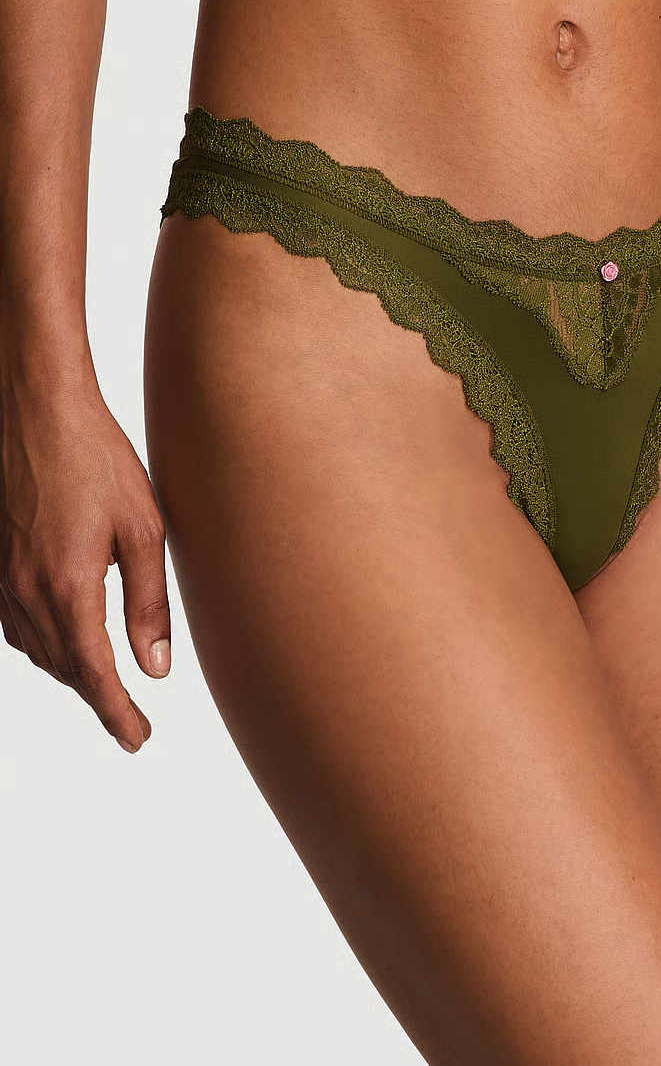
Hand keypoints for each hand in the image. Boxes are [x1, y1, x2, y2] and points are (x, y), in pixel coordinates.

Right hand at [0, 379, 169, 752]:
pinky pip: (16, 624)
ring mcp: (5, 578)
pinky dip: (45, 644)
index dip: (116, 714)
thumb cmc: (96, 458)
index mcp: (69, 587)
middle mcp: (28, 591)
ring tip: (107, 686)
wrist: (38, 410)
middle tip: (131, 722)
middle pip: (64, 668)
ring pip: (37, 650)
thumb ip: (149, 603)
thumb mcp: (143, 529)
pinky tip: (65, 640)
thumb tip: (156, 667)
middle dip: (98, 699)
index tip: (137, 740)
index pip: (94, 674)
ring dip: (72, 673)